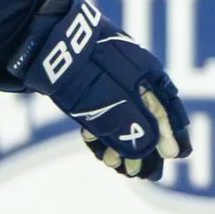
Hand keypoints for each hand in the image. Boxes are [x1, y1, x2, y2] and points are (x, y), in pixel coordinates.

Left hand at [0, 0, 189, 179]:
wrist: (37, 40)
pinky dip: (103, 131)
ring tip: (115, 164)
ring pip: (122, 116)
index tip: (177, 156)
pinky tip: (97, 146)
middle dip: (145, 147)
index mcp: (146, 73)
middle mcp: (131, 75)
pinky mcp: (85, 82)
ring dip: (122, 143)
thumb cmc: (82, 71)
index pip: (168, 108)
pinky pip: (102, 110)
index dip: (173, 135)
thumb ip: (135, 131)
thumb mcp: (113, 105)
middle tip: (140, 173)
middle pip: (146, 116)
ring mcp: (107, 78)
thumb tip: (148, 153)